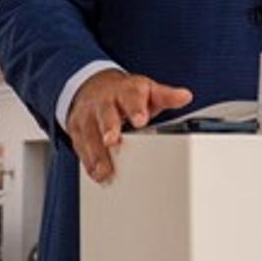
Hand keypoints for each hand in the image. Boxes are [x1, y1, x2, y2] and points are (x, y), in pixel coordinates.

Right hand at [65, 68, 192, 183]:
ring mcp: (88, 115)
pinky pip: (80, 145)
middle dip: (108, 127)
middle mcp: (103, 102)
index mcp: (125, 91)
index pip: (130, 97)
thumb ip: (166, 96)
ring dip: (96, 152)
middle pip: (105, 114)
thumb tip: (184, 96)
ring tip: (104, 170)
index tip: (140, 120)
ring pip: (90, 133)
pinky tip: (96, 174)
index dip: (135, 108)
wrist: (93, 87)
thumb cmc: (125, 94)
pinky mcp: (77, 128)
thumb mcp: (147, 91)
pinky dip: (88, 161)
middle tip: (112, 141)